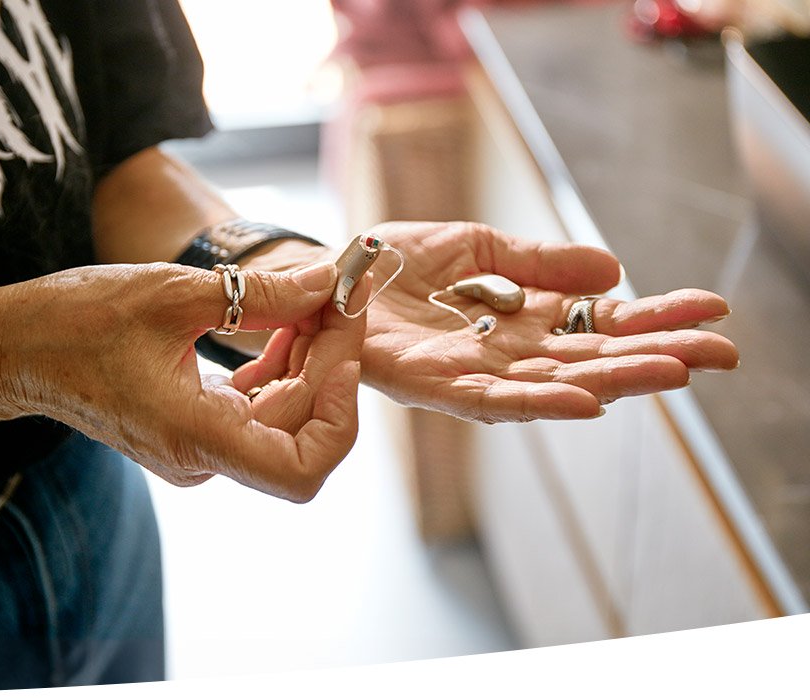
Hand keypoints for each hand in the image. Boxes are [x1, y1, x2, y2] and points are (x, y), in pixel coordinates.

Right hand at [0, 261, 362, 501]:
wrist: (11, 350)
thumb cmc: (75, 321)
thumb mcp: (174, 293)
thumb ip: (262, 295)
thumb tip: (329, 281)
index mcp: (194, 437)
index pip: (303, 469)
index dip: (339, 413)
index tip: (341, 345)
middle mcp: (199, 458)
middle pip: (300, 431)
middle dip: (330, 362)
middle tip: (341, 294)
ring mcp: (194, 449)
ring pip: (283, 419)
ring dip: (309, 361)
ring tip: (317, 298)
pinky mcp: (189, 429)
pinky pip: (255, 408)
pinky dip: (279, 366)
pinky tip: (285, 318)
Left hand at [350, 222, 737, 422]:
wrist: (324, 274)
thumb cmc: (394, 265)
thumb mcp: (479, 247)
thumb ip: (542, 262)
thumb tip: (614, 273)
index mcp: (525, 317)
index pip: (603, 322)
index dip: (657, 319)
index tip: (713, 313)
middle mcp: (507, 354)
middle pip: (594, 358)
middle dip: (657, 356)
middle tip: (720, 354)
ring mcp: (473, 373)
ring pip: (556, 383)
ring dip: (615, 379)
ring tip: (669, 373)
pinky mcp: (432, 385)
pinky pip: (492, 400)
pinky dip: (539, 401)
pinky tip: (585, 402)